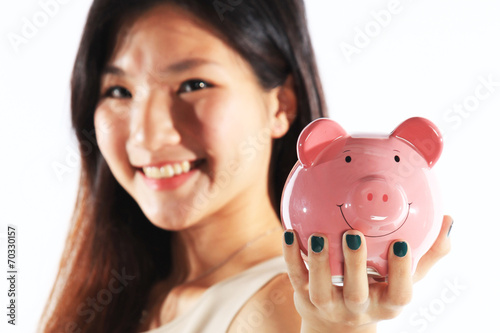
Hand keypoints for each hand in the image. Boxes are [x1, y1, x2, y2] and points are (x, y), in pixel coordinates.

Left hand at [282, 215, 452, 332]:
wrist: (338, 323)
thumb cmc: (378, 291)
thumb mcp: (404, 279)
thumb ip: (428, 253)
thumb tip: (449, 220)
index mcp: (387, 303)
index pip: (400, 294)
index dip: (402, 272)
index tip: (402, 242)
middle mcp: (358, 308)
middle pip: (358, 293)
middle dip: (355, 265)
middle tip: (354, 235)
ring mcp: (328, 305)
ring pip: (320, 289)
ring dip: (318, 262)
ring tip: (319, 235)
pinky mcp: (304, 297)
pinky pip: (295, 277)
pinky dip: (290, 256)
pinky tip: (289, 233)